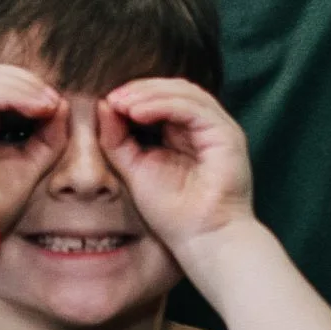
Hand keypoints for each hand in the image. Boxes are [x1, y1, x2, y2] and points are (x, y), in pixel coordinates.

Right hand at [0, 63, 66, 233]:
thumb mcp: (28, 165)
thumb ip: (47, 138)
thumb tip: (62, 105)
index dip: (27, 87)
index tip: (56, 105)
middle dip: (27, 82)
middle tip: (54, 100)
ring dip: (24, 87)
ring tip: (49, 103)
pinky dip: (14, 95)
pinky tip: (37, 108)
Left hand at [98, 78, 254, 258]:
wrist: (202, 239)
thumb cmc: (173, 212)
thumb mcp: (134, 169)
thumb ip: (118, 139)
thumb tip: (104, 105)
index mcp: (187, 133)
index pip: (163, 98)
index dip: (136, 95)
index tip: (107, 101)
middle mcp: (205, 126)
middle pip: (174, 89)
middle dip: (140, 90)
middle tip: (112, 98)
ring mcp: (218, 128)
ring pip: (184, 93)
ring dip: (149, 94)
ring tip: (121, 103)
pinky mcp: (226, 134)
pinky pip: (193, 108)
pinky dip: (164, 105)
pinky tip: (138, 113)